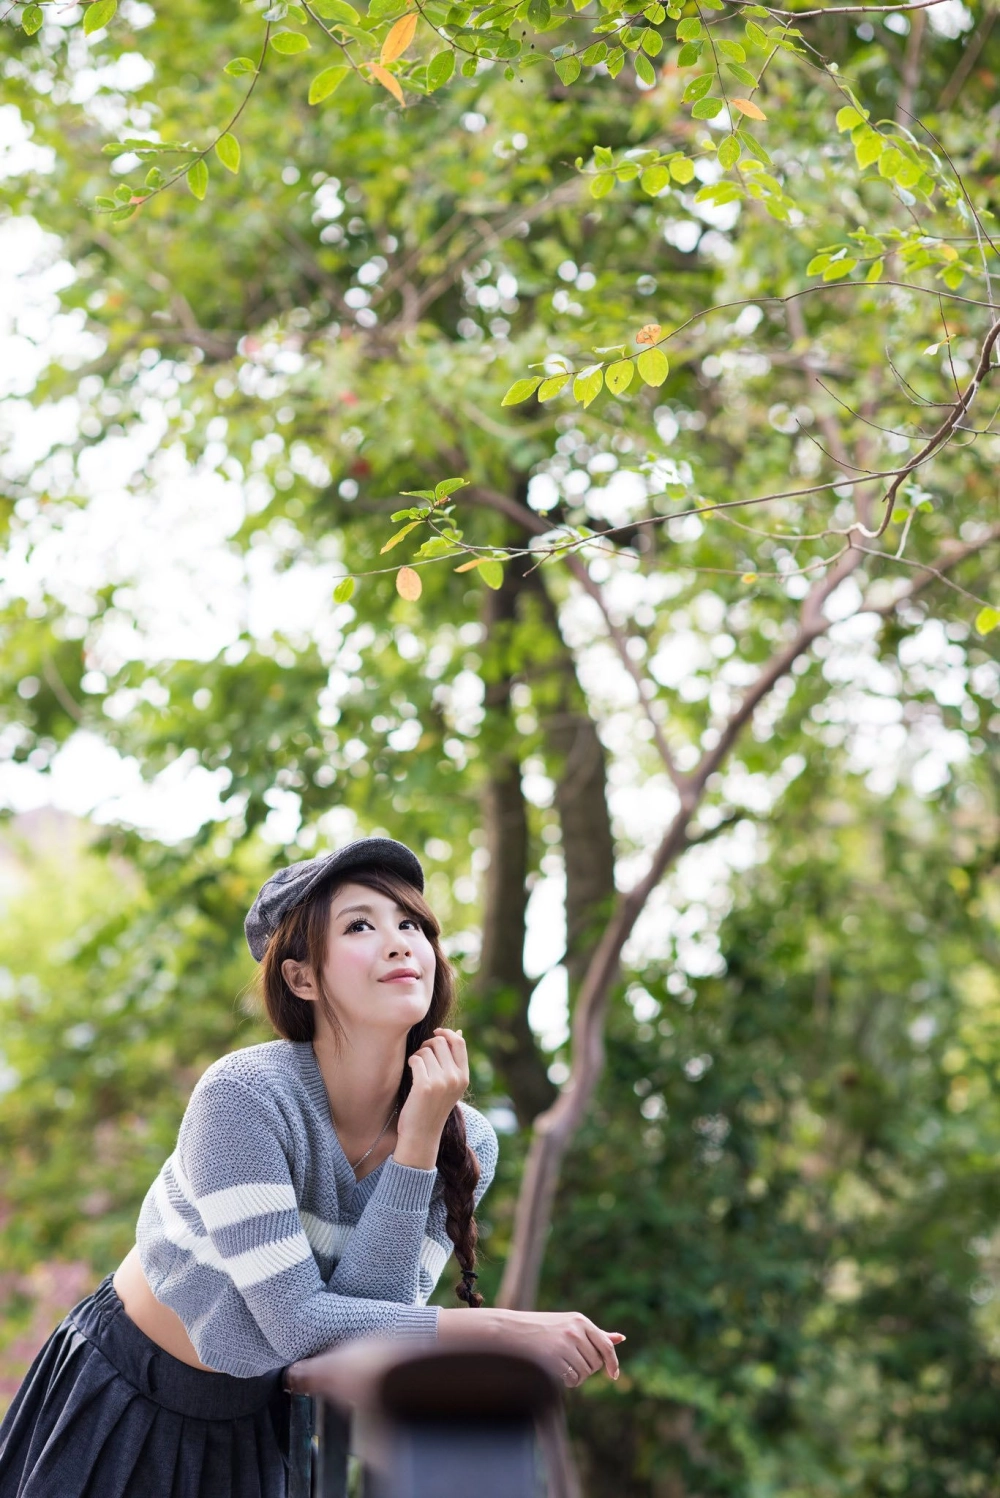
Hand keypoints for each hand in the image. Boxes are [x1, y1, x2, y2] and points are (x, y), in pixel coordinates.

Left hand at [394, 1028, 468, 1169]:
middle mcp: (455, 1078)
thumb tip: (459, 1032)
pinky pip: (416, 1059)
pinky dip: (411, 1062)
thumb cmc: (433, 1106)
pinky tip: (411, 1072)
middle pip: (440, 1042)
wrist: (422, 1134)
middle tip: (422, 1056)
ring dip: (418, 1055)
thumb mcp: (450, 1084)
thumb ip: (454, 1060)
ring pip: (426, 1050)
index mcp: (464, 1077)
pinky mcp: (425, 1086)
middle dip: (428, 1044)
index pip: (459, 1042)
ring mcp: (441, 1082)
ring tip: (417, 1069)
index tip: (435, 1033)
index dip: (446, 1033)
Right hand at [438, 1306, 624, 1386]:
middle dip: (587, 1368)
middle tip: (570, 1361)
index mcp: (581, 1321)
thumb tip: (620, 1339)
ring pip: (585, 1374)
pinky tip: (555, 1372)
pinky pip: (572, 1380)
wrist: (513, 1331)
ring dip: (576, 1376)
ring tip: (561, 1365)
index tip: (614, 1375)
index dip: (613, 1363)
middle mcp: (575, 1331)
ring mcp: (565, 1345)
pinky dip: (567, 1381)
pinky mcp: (554, 1359)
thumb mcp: (571, 1326)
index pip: (606, 1346)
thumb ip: (596, 1334)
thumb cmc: (544, 1329)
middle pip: (595, 1363)